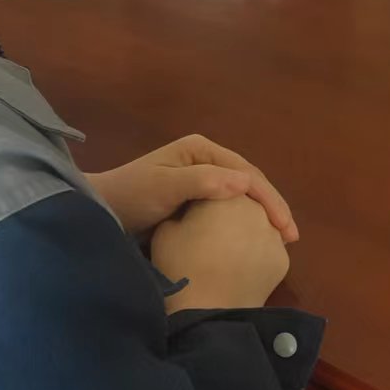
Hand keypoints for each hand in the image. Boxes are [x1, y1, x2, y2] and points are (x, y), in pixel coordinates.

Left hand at [86, 134, 298, 241]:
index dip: (268, 198)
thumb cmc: (130, 197)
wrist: (98, 212)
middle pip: (248, 181)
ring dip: (262, 214)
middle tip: (291, 237)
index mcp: (201, 149)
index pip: (245, 172)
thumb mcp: (163, 188)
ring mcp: (200, 178)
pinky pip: (227, 207)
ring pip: (241, 195)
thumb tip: (244, 182)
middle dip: (271, 206)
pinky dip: (245, 220)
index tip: (284, 227)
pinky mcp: (195, 199)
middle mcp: (205, 159)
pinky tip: (255, 238)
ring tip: (280, 240)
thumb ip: (201, 182)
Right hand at [151, 196, 290, 312]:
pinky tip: (241, 266)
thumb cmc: (181, 265)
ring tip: (227, 249)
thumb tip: (195, 209)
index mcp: (228, 193)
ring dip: (247, 231)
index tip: (195, 212)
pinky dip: (257, 253)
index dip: (206, 196)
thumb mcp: (167, 227)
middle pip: (244, 202)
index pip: (220, 183)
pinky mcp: (282, 260)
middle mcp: (257, 208)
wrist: (205, 313)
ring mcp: (274, 235)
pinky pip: (268, 249)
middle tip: (212, 230)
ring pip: (260, 224)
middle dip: (231, 212)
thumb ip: (184, 207)